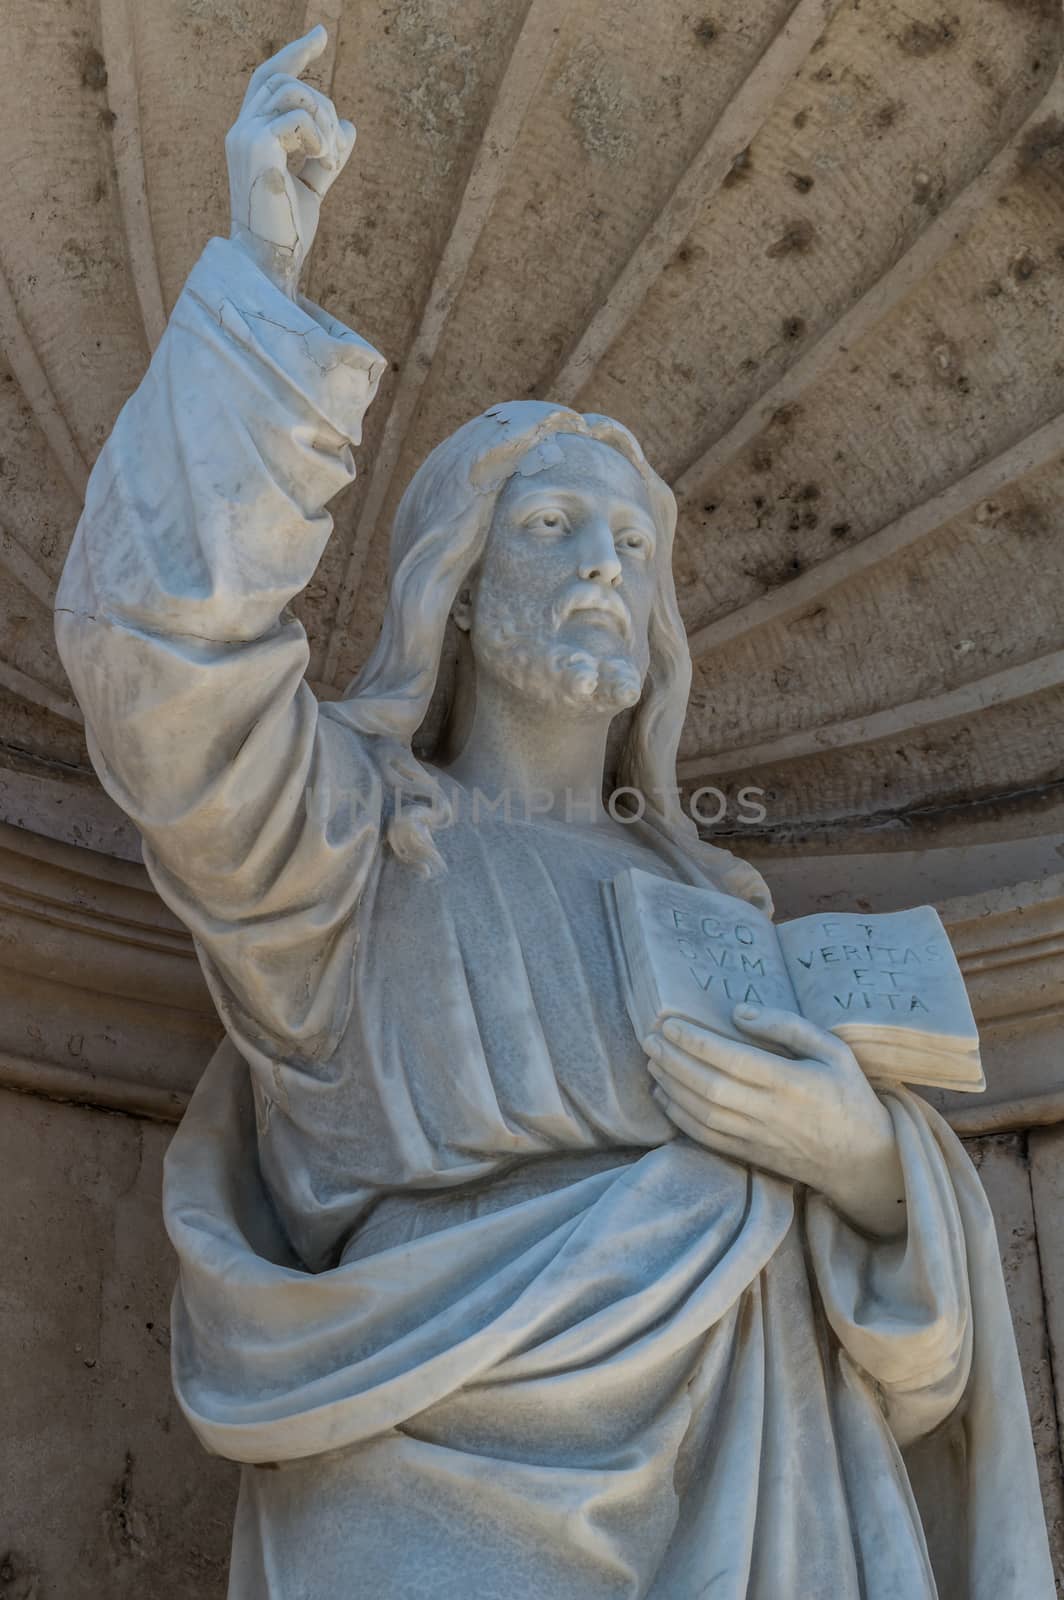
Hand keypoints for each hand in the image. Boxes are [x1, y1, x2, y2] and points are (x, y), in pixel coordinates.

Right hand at [226, 27, 355, 296]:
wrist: (274, 261)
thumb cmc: (288, 231)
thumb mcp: (313, 186)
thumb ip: (326, 155)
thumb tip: (348, 124)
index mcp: (251, 135)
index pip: (269, 78)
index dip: (296, 53)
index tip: (321, 34)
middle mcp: (241, 129)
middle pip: (282, 77)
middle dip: (321, 100)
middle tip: (335, 141)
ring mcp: (244, 134)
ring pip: (292, 90)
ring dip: (323, 117)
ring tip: (330, 155)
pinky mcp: (255, 144)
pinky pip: (298, 116)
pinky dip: (320, 136)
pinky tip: (325, 162)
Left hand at [644, 1006, 905, 1238]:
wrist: (863, 1160)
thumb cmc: (848, 1096)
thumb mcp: (833, 1051)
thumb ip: (787, 1027)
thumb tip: (738, 1013)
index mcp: (791, 1082)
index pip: (731, 1060)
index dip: (695, 1041)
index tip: (669, 1023)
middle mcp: (770, 1112)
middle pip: (708, 1085)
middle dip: (672, 1060)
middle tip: (649, 1038)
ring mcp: (757, 1137)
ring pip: (701, 1113)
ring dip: (670, 1086)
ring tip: (652, 1060)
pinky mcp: (750, 1155)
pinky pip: (705, 1137)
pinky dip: (679, 1117)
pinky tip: (664, 1096)